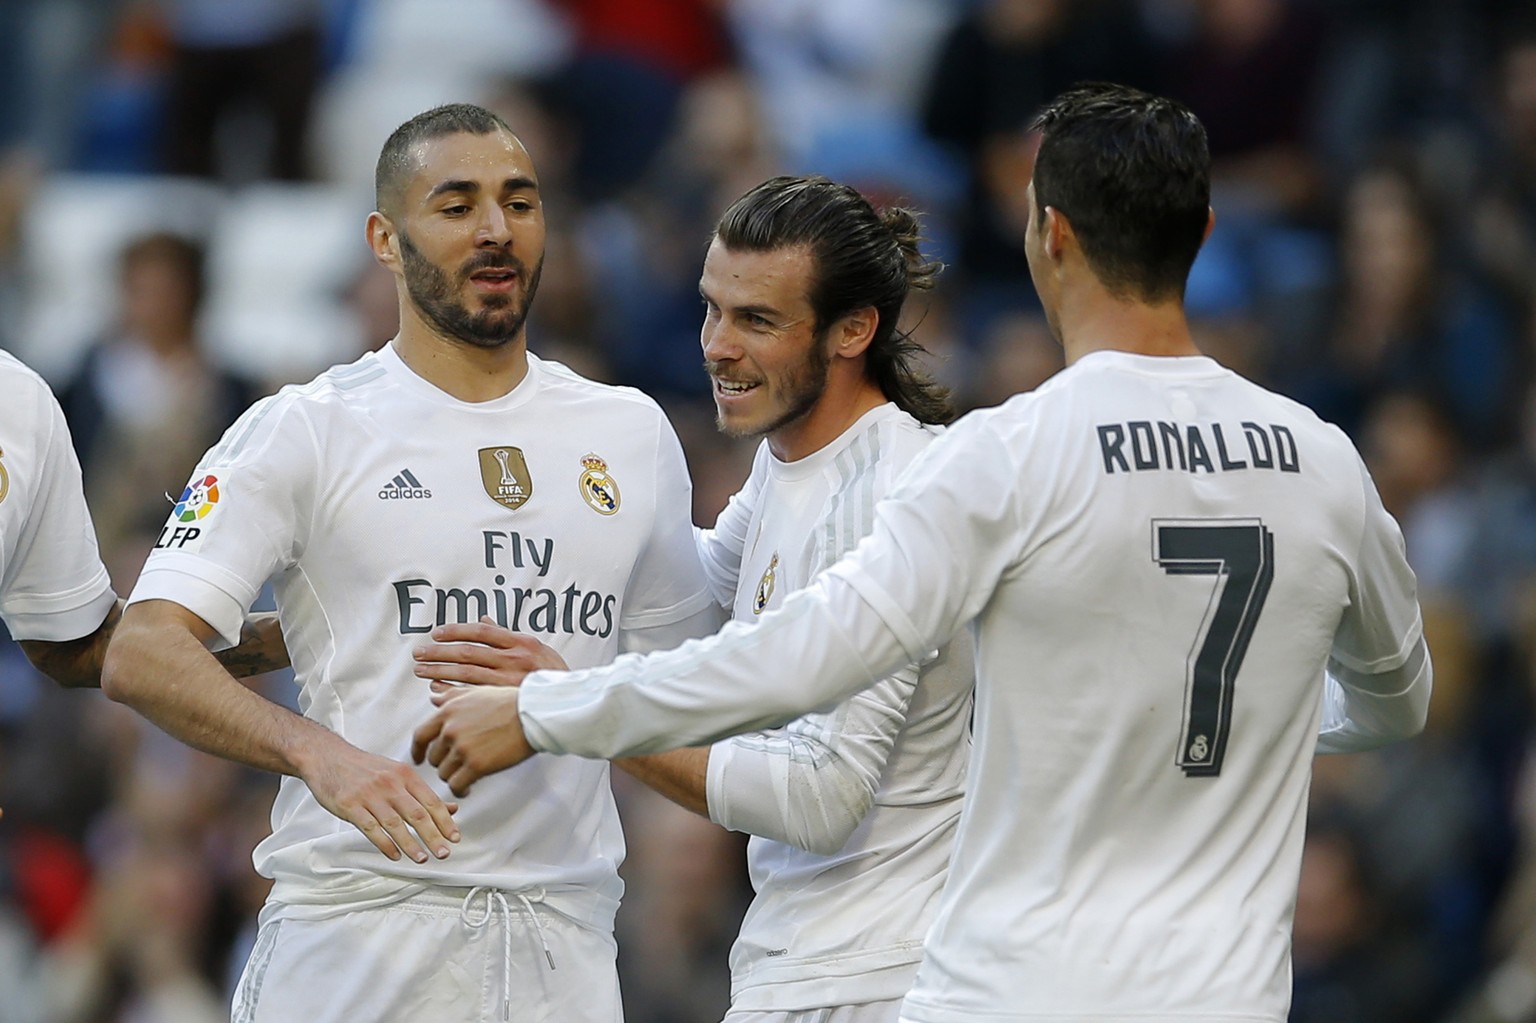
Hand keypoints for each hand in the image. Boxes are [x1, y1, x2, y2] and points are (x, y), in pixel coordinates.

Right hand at [299, 738, 460, 862]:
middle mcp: (390, 784)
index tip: (455, 837)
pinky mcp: (350, 805)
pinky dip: (384, 844)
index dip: (445, 821)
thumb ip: (422, 793)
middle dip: (433, 836)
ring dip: (410, 844)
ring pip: (395, 823)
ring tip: (422, 858)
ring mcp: (369, 794)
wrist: (327, 756)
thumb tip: (452, 809)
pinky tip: (395, 855)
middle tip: (444, 853)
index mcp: (405, 775)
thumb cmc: (364, 767)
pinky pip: (370, 828)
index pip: (431, 800)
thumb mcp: (397, 773)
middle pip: (417, 813)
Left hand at [411, 686, 533, 795]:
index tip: (418, 758)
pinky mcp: (476, 765)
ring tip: (466, 776)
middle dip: (444, 762)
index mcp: (448, 711)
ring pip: (444, 773)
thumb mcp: (476, 692)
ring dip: (453, 776)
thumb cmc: (509, 702)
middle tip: (456, 765)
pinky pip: (457, 785)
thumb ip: (451, 696)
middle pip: (434, 757)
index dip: (417, 750)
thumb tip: (434, 699)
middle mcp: (450, 730)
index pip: (420, 735)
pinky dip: (461, 789)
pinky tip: (468, 788)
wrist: (532, 714)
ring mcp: (462, 748)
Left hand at [412, 617, 567, 692]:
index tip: (437, 634)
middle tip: (419, 654)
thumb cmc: (554, 675)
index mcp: (521, 643)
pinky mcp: (504, 702)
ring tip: (421, 671)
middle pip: (468, 652)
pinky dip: (452, 692)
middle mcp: (513, 660)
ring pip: (466, 674)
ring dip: (440, 671)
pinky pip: (472, 695)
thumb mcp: (537, 647)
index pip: (481, 631)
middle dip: (440, 652)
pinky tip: (436, 691)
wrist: (571, 702)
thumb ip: (508, 634)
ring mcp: (508, 682)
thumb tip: (485, 618)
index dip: (456, 631)